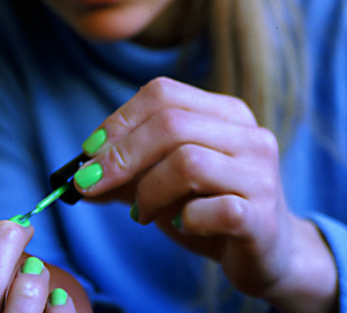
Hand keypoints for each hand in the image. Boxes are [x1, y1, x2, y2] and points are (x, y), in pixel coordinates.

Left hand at [75, 77, 336, 312]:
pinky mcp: (262, 215)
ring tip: (141, 213)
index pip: (163, 94)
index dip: (119, 121)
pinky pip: (210, 209)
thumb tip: (77, 176)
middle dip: (120, 156)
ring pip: (188, 162)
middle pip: (171, 124)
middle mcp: (249, 135)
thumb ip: (126, 174)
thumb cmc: (210, 210)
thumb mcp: (164, 183)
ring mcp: (260, 174)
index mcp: (226, 113)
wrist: (269, 252)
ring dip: (148, 192)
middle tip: (89, 184)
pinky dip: (183, 220)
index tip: (88, 152)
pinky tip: (182, 226)